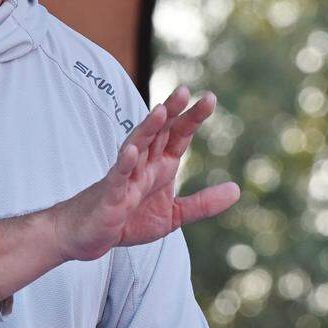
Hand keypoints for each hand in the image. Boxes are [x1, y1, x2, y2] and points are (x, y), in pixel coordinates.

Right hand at [49, 85, 240, 261]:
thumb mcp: (173, 215)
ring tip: (160, 111)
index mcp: (159, 166)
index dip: (192, 118)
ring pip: (137, 146)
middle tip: (184, 91)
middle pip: (159, 133)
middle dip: (171, 112)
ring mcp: (126, 177)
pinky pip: (118, 176)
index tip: (209, 98)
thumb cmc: (128, 220)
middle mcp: (143, 165)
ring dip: (147, 129)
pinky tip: (132, 151)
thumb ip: (203, 203)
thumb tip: (236, 190)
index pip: (178, 136)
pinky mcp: (111, 194)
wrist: (91, 236)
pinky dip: (124, 163)